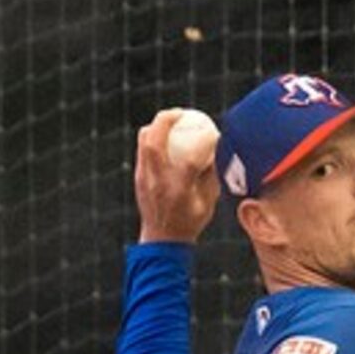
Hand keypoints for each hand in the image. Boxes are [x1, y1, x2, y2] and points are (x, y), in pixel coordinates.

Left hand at [133, 108, 221, 244]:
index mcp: (178, 190)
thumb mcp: (208, 202)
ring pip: (144, 140)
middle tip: (181, 113)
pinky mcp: (138, 177)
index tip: (212, 132)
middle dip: (166, 119)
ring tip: (171, 120)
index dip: (203, 141)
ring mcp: (144, 178)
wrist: (161, 240)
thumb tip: (216, 148)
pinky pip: (142, 149)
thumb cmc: (190, 221)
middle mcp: (157, 182)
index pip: (189, 159)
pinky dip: (153, 137)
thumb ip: (211, 174)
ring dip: (156, 125)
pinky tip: (164, 136)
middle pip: (154, 141)